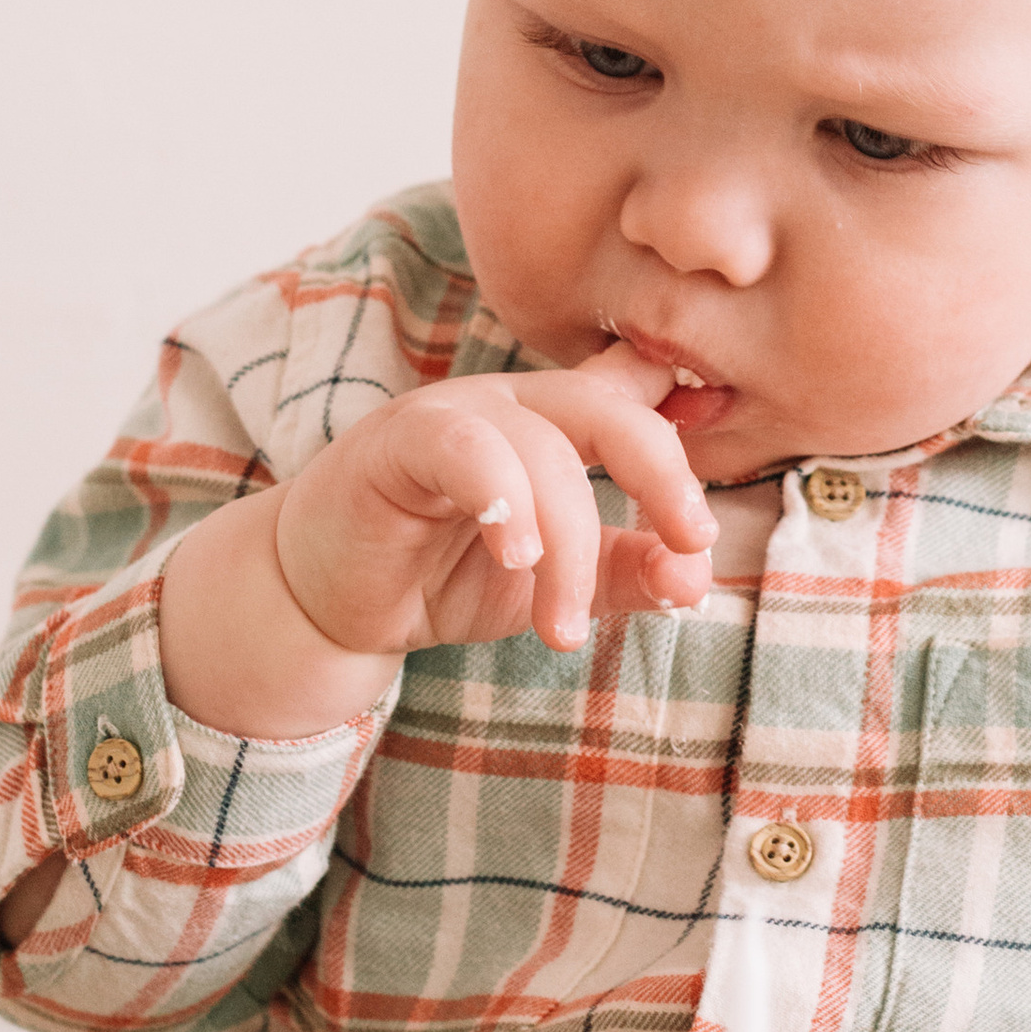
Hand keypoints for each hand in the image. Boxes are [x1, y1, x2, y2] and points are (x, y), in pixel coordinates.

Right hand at [151, 345, 716, 747]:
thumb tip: (696, 576)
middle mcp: (515, 402)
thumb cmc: (442, 575)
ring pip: (543, 447)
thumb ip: (626, 573)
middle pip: (608, 410)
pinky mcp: (396, 441)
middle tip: (688, 549)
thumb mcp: (554, 584)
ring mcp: (454, 413)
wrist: (324, 603)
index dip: (689, 450)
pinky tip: (514, 554)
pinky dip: (499, 495)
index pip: (641, 405)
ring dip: (567, 543)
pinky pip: (463, 446)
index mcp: (561, 423)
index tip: (706, 531)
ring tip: (559, 629)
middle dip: (662, 475)